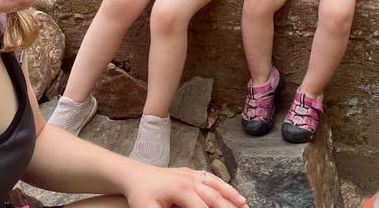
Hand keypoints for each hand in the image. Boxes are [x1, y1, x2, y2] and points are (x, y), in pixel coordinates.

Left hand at [125, 166, 248, 207]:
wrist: (134, 175)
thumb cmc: (140, 194)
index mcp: (182, 190)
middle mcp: (191, 180)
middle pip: (215, 197)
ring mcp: (192, 175)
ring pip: (217, 186)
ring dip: (232, 196)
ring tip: (245, 205)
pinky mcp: (191, 173)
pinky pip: (212, 180)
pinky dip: (225, 187)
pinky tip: (234, 195)